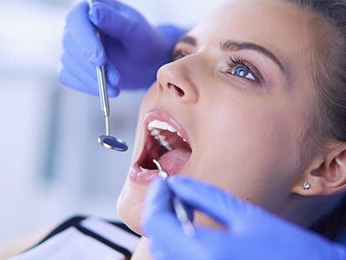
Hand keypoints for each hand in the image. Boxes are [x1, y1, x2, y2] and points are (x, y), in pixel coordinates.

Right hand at [58, 0, 182, 96]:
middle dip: (92, 66)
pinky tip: (104, 90)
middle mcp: (77, 26)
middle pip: (71, 44)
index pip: (77, 20)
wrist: (145, 63)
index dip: (86, 41)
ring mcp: (73, 47)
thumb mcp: (135, 30)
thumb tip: (93, 11)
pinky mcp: (72, 66)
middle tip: (115, 80)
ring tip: (115, 88)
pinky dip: (85, 86)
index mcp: (90, 9)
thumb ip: (114, 21)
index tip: (99, 60)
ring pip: (69, 63)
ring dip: (92, 79)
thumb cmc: (143, 41)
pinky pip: (69, 77)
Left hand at [142, 177, 345, 259]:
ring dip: (168, 229)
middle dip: (161, 211)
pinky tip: (197, 235)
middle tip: (176, 193)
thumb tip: (176, 183)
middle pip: (155, 238)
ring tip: (187, 211)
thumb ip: (204, 197)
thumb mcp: (246, 215)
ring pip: (163, 253)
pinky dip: (178, 246)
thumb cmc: (287, 250)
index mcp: (205, 252)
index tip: (164, 183)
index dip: (155, 197)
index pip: (155, 222)